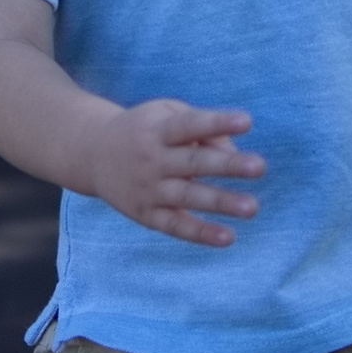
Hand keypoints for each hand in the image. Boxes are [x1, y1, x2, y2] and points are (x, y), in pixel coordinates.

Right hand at [91, 98, 264, 246]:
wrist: (92, 154)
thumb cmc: (144, 131)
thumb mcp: (164, 115)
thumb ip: (200, 126)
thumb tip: (233, 150)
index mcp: (158, 131)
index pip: (190, 125)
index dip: (217, 122)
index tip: (246, 121)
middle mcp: (153, 160)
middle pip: (193, 163)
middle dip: (227, 165)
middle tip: (260, 167)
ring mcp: (149, 189)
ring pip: (188, 197)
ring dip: (221, 203)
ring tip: (253, 207)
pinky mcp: (146, 215)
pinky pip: (176, 226)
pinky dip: (201, 234)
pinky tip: (228, 238)